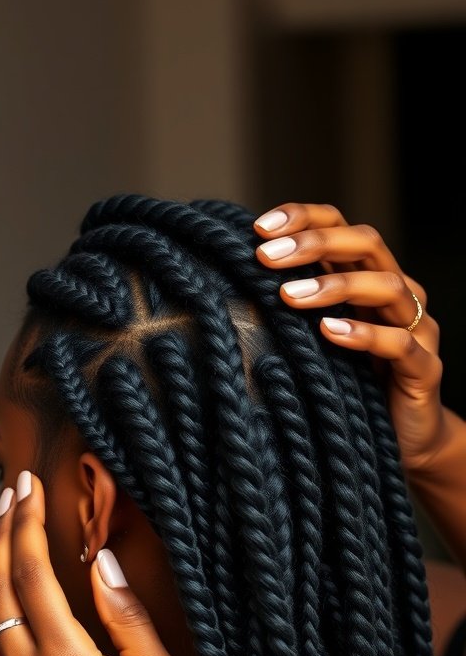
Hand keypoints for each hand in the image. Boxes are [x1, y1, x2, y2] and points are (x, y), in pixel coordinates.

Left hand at [254, 202, 445, 472]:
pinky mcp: (424, 368)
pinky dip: (364, 335)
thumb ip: (291, 308)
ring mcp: (416, 328)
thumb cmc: (350, 382)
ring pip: (386, 286)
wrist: (402, 437)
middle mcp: (397, 293)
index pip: (341, 225)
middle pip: (366, 243)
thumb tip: (232, 285)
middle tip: (265, 257)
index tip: (259, 228)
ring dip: (335, 286)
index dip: (303, 218)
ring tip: (289, 295)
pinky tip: (329, 333)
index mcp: (367, 276)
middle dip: (313, 244)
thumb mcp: (313, 339)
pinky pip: (399, 343)